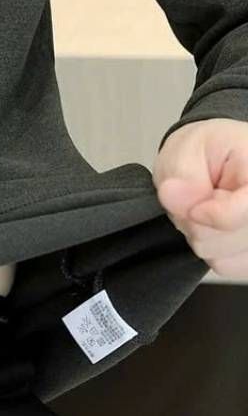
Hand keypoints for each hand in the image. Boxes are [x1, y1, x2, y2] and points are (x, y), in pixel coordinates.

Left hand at [154, 117, 247, 276]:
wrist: (217, 163)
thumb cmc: (208, 152)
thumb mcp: (189, 149)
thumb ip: (183, 174)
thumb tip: (175, 196)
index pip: (247, 210)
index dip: (219, 216)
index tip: (195, 210)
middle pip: (229, 238)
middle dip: (196, 221)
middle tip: (194, 197)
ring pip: (224, 256)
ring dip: (200, 234)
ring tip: (204, 207)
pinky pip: (226, 266)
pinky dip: (211, 249)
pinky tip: (215, 225)